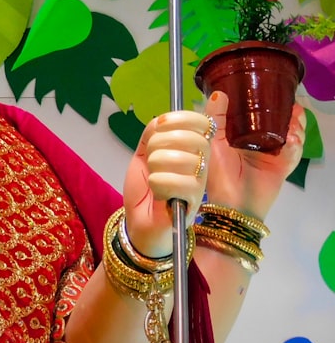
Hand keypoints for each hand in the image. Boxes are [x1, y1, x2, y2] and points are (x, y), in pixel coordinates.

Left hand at [121, 93, 222, 257]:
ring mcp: (200, 184)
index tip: (160, 125)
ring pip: (184, 158)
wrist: (140, 223)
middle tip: (151, 158)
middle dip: (161, 142)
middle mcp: (202, 165)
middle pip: (193, 139)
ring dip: (157, 164)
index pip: (202, 124)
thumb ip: (152, 135)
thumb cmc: (145, 189)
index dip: (181, 119)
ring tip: (152, 177)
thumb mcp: (144, 155)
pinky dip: (158, 182)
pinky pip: (180, 182)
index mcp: (192, 150)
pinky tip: (156, 191)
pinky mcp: (194, 202)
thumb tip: (161, 119)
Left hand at [204, 93, 305, 219]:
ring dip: (296, 126)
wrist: (231, 204)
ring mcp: (273, 155)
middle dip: (289, 114)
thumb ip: (215, 118)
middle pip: (281, 123)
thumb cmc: (218, 173)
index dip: (268, 104)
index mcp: (241, 135)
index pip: (259, 115)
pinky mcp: (283, 166)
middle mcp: (259, 143)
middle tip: (292, 107)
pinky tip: (292, 138)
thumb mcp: (213, 141)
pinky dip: (296, 144)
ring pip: (292, 134)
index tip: (273, 92)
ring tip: (293, 122)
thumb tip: (219, 93)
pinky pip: (294, 152)